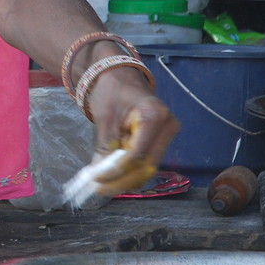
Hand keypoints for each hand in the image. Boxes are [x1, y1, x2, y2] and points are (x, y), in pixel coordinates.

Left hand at [85, 66, 178, 194]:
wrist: (121, 76)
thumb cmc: (112, 90)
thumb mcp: (104, 116)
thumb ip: (104, 146)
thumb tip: (98, 174)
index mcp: (154, 116)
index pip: (138, 154)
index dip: (117, 171)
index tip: (96, 179)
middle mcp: (167, 127)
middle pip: (146, 166)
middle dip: (121, 180)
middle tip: (98, 188)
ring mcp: (167, 135)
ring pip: (148, 168)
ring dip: (125, 179)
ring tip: (102, 185)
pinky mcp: (160, 140)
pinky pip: (146, 161)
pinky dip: (129, 171)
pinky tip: (112, 176)